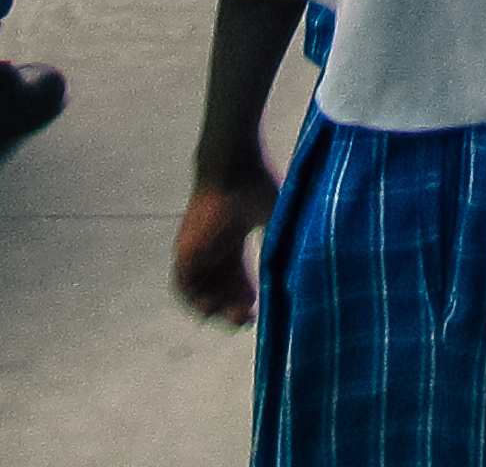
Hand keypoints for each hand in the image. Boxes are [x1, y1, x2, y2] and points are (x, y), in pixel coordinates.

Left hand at [174, 169, 271, 322]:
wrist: (232, 165)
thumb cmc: (255, 184)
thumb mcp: (275, 217)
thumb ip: (283, 242)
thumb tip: (301, 267)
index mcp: (232, 240)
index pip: (236, 277)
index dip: (246, 295)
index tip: (257, 310)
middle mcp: (212, 249)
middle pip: (219, 288)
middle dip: (232, 308)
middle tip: (247, 321)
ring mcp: (196, 251)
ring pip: (199, 290)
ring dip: (214, 308)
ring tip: (231, 317)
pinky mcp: (185, 251)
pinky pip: (183, 285)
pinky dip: (195, 300)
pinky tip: (211, 309)